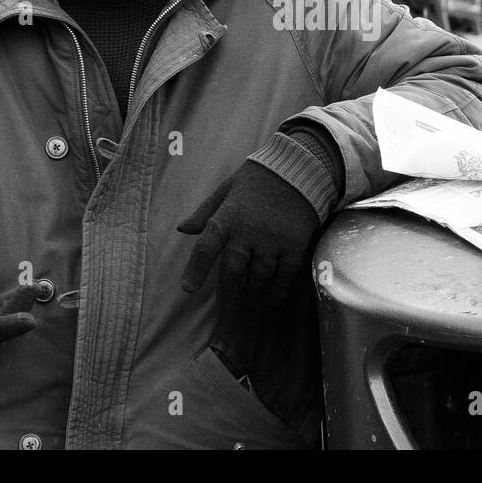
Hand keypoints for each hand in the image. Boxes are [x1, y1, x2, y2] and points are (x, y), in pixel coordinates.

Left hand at [178, 161, 319, 308]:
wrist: (299, 168)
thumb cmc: (258, 178)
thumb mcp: (226, 189)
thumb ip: (205, 212)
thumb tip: (182, 229)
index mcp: (227, 217)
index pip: (206, 248)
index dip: (196, 270)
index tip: (188, 289)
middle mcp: (248, 233)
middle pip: (233, 272)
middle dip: (227, 295)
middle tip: (225, 314)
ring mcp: (273, 241)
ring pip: (259, 278)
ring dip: (252, 296)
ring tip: (248, 311)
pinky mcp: (295, 245)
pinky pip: (285, 276)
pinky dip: (278, 291)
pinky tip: (272, 301)